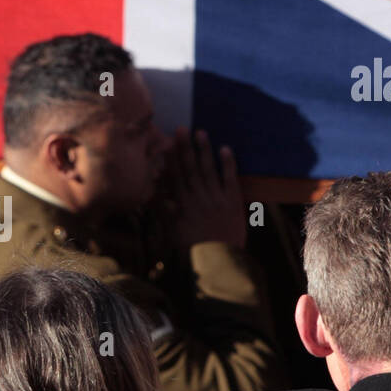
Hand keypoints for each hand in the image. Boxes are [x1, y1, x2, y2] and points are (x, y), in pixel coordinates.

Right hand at [167, 128, 246, 249]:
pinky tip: (225, 149)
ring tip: (200, 132)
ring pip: (208, 169)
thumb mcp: (173, 233)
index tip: (167, 142)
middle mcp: (198, 197)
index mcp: (183, 205)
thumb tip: (157, 195)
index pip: (175, 177)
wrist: (218, 262)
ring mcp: (216, 198)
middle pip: (190, 168)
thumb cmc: (193, 250)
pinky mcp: (233, 202)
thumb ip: (166, 213)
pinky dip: (228, 164)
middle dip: (185, 148)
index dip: (171, 159)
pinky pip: (230, 179)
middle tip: (181, 129)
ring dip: (204, 150)